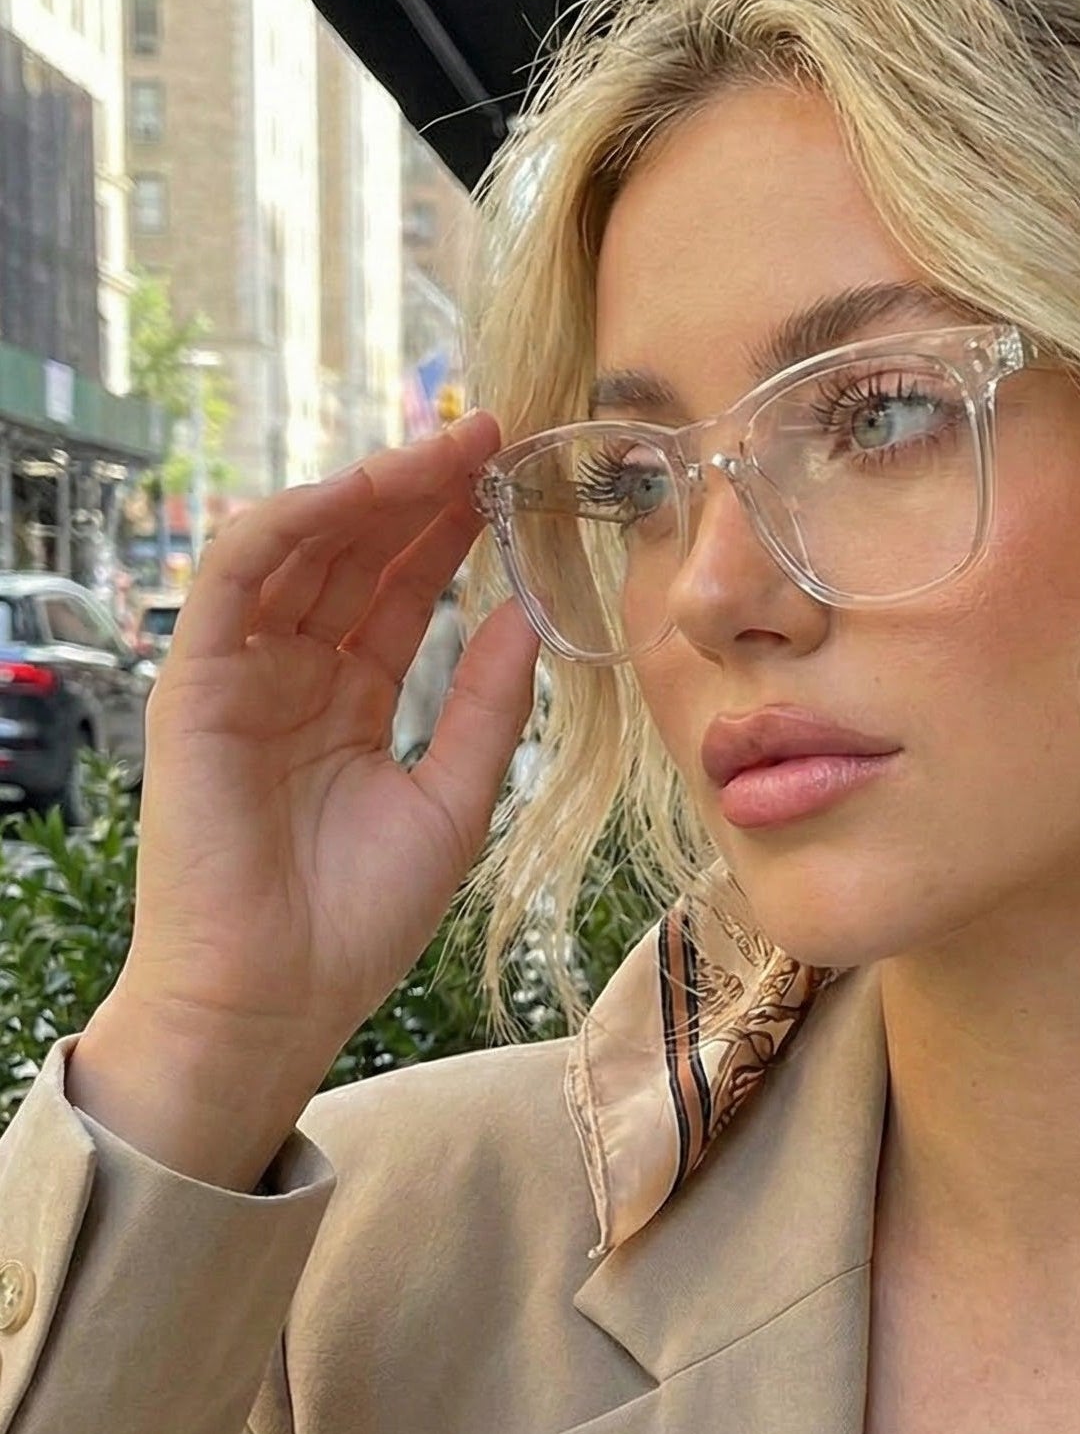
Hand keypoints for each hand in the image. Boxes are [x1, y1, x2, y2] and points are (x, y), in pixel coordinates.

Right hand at [74, 413, 540, 1172]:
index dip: (450, 535)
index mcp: (350, 703)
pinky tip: (357, 492)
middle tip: (488, 436)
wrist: (273, 997)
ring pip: (301, 549)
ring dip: (369, 491)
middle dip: (419, 493)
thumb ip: (488, 708)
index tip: (512, 484)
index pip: (400, 594)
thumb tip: (529, 616)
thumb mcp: (452, 801)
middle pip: (356, 557)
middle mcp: (293, 676)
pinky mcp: (195, 683)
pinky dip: (293, 524)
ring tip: (444, 450)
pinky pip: (236, 577)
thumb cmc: (356, 920)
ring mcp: (242, 675)